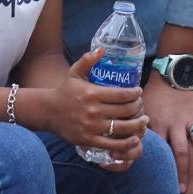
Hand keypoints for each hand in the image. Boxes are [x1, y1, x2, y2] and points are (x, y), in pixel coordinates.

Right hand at [28, 49, 148, 164]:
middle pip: (126, 110)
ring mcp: (91, 127)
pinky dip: (127, 142)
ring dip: (138, 125)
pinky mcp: (89, 140)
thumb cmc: (65, 91)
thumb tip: (101, 49)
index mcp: (92, 93)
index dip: (135, 93)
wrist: (48, 111)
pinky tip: (135, 138)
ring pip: (123, 127)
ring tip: (144, 121)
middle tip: (141, 106)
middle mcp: (93, 110)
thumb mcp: (74, 73)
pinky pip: (113, 144)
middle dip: (138, 108)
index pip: (122, 94)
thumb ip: (87, 60)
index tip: (139, 92)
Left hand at [142, 75, 192, 192]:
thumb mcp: (142, 110)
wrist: (171, 74)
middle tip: (182, 190)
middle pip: (179, 152)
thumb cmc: (153, 95)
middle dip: (181, 172)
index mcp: (158, 124)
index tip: (158, 185)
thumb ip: (138, 129)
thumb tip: (126, 146)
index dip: (159, 168)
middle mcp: (176, 124)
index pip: (158, 150)